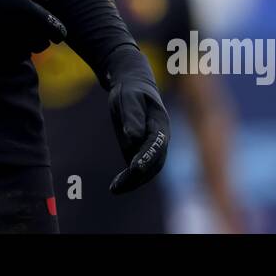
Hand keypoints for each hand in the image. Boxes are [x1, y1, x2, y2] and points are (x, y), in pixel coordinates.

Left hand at [104, 45, 169, 193]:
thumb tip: (134, 137)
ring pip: (148, 171)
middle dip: (139, 175)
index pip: (157, 144)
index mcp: (160, 124)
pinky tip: (115, 186)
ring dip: (133, 182)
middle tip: (120, 184)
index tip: (135, 168)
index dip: (147, 157)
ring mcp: (151, 148)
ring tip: (115, 189)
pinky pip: (138, 170)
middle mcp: (160, 140)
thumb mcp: (129, 98)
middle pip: (155, 162)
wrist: (131, 87)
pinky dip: (128, 180)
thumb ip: (132, 116)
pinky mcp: (140, 152)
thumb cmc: (130, 90)